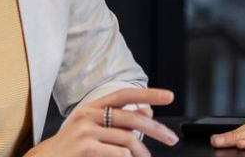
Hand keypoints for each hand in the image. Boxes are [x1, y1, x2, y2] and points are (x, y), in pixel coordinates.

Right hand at [28, 87, 175, 156]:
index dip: (148, 94)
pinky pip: (118, 153)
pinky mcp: (85, 148)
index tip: (170, 96)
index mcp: (92, 106)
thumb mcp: (94, 127)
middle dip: (156, 129)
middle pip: (132, 118)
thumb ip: (119, 119)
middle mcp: (88, 115)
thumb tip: (148, 111)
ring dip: (141, 151)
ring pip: (127, 139)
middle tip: (171, 139)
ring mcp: (85, 132)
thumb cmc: (73, 146)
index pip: (124, 94)